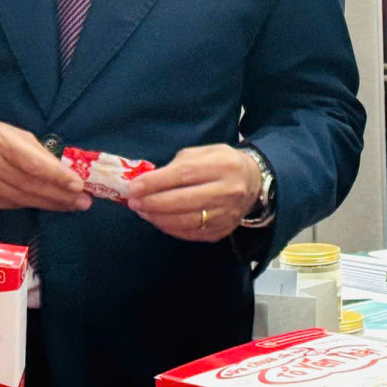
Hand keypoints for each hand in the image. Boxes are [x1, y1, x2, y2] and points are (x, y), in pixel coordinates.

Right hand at [0, 118, 90, 212]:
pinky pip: (13, 205)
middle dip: (61, 195)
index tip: (78, 184)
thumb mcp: (8, 132)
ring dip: (52, 204)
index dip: (57, 177)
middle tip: (84, 201)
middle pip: (31, 185)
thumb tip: (61, 169)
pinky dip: (33, 204)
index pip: (33, 164)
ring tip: (74, 205)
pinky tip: (49, 204)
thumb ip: (34, 150)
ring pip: (24, 199)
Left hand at [126, 144, 262, 241]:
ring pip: (186, 221)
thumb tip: (148, 181)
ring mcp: (226, 214)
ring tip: (142, 211)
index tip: (134, 187)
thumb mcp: (204, 153)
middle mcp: (228, 191)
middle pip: (183, 201)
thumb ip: (178, 165)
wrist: (253, 183)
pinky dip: (170, 228)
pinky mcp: (222, 231)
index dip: (156, 182)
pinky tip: (158, 220)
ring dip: (158, 217)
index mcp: (223, 165)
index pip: (184, 175)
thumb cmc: (222, 163)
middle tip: (133, 202)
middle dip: (153, 202)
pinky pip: (191, 233)